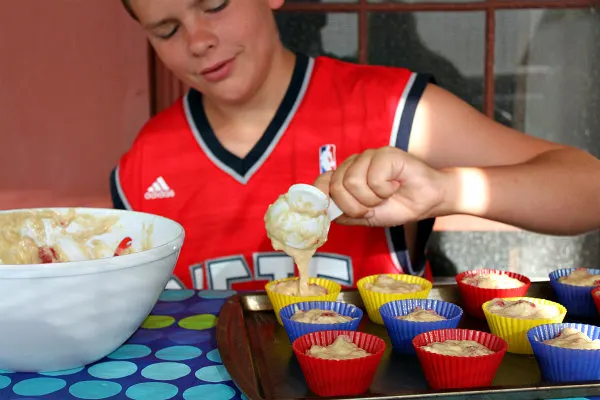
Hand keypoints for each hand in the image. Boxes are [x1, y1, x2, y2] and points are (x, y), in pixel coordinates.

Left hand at [313, 146, 445, 226]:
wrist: (426, 202)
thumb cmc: (395, 206)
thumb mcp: (363, 216)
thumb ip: (340, 212)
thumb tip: (321, 209)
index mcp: (345, 176)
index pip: (321, 183)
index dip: (326, 200)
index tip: (342, 212)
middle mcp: (353, 164)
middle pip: (336, 187)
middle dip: (355, 206)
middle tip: (373, 206)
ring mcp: (368, 156)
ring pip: (352, 182)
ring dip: (372, 198)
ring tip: (385, 195)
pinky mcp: (385, 154)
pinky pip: (373, 178)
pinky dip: (386, 190)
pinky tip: (395, 185)